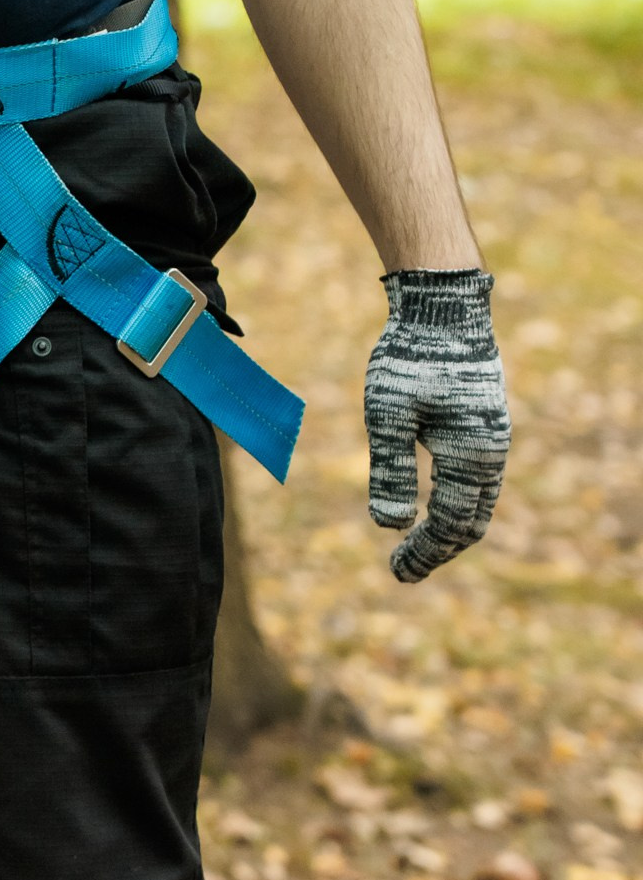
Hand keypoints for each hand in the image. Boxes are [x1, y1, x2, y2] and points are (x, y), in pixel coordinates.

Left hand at [364, 268, 509, 580]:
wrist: (443, 307)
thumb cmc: (411, 358)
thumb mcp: (389, 414)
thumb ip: (390, 469)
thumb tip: (390, 524)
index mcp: (472, 457)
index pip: (452, 525)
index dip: (425, 553)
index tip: (397, 572)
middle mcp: (491, 453)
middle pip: (471, 521)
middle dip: (438, 548)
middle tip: (404, 568)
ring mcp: (492, 436)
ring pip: (478, 500)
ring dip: (450, 526)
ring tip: (415, 540)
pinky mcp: (484, 422)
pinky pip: (478, 476)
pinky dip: (457, 499)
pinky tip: (431, 499)